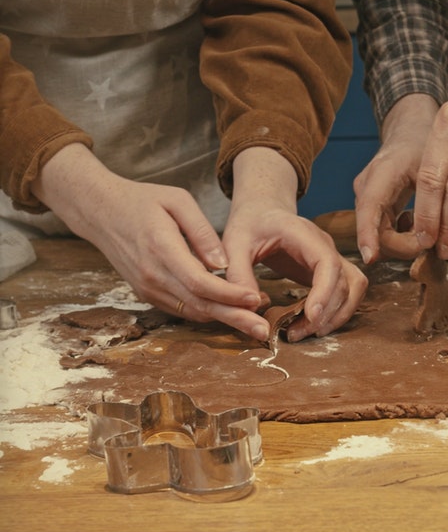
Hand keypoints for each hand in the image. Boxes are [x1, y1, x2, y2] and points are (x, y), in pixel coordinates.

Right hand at [32, 144, 270, 340]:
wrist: (100, 212)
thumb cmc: (142, 200)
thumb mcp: (177, 200)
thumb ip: (202, 231)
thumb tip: (223, 265)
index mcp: (162, 248)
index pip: (200, 283)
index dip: (230, 294)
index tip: (256, 298)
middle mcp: (152, 275)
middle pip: (199, 305)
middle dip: (234, 319)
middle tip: (263, 331)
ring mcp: (147, 287)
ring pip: (190, 311)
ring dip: (222, 319)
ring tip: (253, 323)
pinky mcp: (146, 293)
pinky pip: (180, 308)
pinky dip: (205, 312)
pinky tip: (227, 312)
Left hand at [223, 148, 367, 340]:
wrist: (261, 213)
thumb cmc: (248, 225)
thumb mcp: (234, 244)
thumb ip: (239, 273)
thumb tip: (252, 307)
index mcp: (303, 234)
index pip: (327, 262)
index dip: (325, 291)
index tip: (311, 316)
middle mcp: (324, 245)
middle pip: (344, 281)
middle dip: (326, 312)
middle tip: (297, 334)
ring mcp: (330, 257)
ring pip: (352, 288)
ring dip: (337, 315)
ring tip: (306, 333)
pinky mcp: (328, 270)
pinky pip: (346, 292)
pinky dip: (336, 311)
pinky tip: (311, 325)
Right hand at [354, 94, 437, 261]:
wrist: (410, 130)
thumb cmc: (425, 145)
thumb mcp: (436, 169)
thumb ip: (433, 204)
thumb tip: (431, 241)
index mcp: (381, 173)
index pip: (368, 208)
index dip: (368, 235)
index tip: (370, 258)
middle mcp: (366, 187)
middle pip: (374, 230)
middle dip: (401, 244)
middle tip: (429, 242)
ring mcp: (366, 197)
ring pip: (378, 233)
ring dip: (402, 241)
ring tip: (424, 229)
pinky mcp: (372, 205)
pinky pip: (382, 229)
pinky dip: (400, 235)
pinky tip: (414, 223)